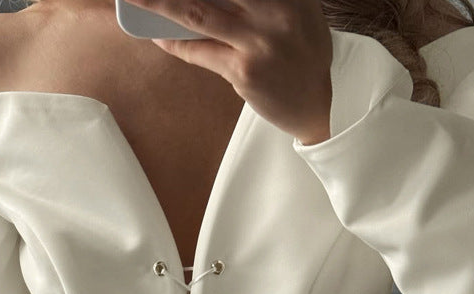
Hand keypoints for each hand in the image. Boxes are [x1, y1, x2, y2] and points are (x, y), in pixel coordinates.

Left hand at [125, 0, 332, 143]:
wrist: (315, 104)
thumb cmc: (300, 53)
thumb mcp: (295, 11)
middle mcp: (275, 9)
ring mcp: (259, 41)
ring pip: (197, 13)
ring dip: (159, 4)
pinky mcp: (244, 70)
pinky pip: (199, 52)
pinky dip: (175, 43)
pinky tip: (158, 37)